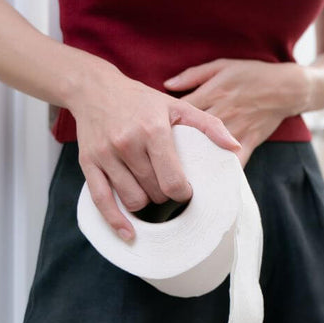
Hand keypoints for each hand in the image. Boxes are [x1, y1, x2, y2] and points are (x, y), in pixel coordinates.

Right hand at [68, 63, 240, 240]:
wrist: (95, 90)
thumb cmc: (141, 100)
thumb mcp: (177, 106)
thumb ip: (210, 125)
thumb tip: (235, 148)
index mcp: (153, 130)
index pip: (173, 181)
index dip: (184, 193)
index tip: (186, 190)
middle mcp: (127, 143)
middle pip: (154, 193)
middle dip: (165, 196)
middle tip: (167, 186)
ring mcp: (106, 155)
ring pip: (132, 200)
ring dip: (145, 203)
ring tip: (149, 190)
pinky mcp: (88, 163)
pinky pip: (101, 200)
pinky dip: (115, 220)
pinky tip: (128, 233)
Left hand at [164, 59, 310, 166]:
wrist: (286, 87)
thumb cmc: (251, 73)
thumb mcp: (221, 66)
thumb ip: (193, 75)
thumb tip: (166, 85)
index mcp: (211, 92)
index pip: (181, 110)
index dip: (163, 122)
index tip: (150, 132)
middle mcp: (222, 111)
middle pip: (191, 133)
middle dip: (172, 146)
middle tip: (154, 159)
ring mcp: (236, 128)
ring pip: (209, 149)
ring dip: (193, 162)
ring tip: (174, 175)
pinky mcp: (249, 141)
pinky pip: (234, 161)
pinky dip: (221, 173)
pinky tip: (207, 184)